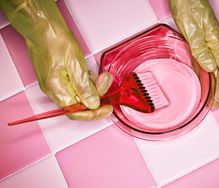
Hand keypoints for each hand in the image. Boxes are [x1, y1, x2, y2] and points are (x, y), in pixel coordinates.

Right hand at [0, 0, 112, 119]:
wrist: (42, 27)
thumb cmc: (55, 40)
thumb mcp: (75, 64)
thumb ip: (84, 87)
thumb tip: (93, 104)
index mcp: (56, 89)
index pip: (76, 112)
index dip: (94, 113)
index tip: (107, 108)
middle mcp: (53, 90)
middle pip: (79, 104)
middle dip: (97, 94)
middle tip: (106, 81)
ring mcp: (55, 84)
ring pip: (79, 94)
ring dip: (93, 87)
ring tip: (101, 75)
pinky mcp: (58, 78)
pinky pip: (75, 86)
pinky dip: (86, 82)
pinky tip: (90, 73)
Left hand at [169, 0, 218, 108]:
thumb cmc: (189, 4)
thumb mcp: (193, 28)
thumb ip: (201, 48)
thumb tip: (210, 67)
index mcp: (216, 41)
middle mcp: (213, 44)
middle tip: (216, 105)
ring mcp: (207, 44)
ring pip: (212, 68)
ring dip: (212, 84)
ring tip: (210, 99)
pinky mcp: (198, 42)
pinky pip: (203, 62)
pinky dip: (204, 74)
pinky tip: (202, 81)